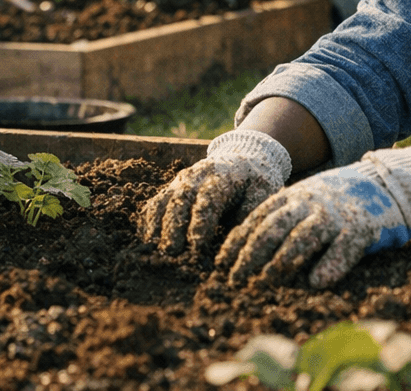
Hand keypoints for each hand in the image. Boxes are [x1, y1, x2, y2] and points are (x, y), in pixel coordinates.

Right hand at [137, 129, 291, 255]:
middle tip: (173, 252)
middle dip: (174, 226)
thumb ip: (251, 212)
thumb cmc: (255, 181)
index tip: (198, 247)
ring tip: (154, 248)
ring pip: (164, 200)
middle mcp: (197, 175)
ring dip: (157, 224)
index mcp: (222, 175)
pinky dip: (149, 220)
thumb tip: (240, 238)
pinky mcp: (173, 188)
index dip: (201, 223)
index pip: (208, 199)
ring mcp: (182, 181)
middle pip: (180, 199)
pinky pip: (156, 201)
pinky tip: (147, 239)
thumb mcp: (263, 192)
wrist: (243, 157)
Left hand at [217, 141, 410, 287]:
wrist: (380, 182)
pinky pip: (343, 247)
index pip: (257, 218)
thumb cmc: (332, 201)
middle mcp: (309, 203)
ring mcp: (334, 214)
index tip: (221, 262)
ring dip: (283, 260)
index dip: (238, 241)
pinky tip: (316, 283)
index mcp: (291, 197)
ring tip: (267, 281)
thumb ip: (279, 218)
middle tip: (235, 278)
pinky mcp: (360, 227)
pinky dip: (330, 264)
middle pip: (274, 227)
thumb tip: (243, 250)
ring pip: (303, 236)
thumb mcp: (302, 201)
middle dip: (251, 254)